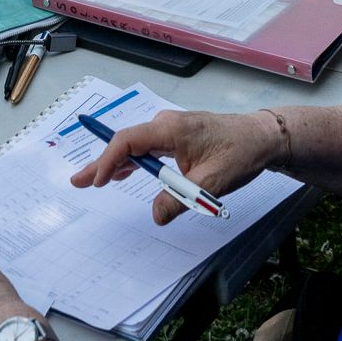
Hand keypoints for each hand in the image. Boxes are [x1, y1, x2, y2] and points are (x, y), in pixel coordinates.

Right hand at [68, 108, 279, 225]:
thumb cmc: (240, 153)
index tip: (97, 181)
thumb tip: (156, 216)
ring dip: (116, 164)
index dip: (109, 161)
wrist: (262, 138)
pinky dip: (134, 162)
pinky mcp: (178, 137)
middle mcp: (166, 124)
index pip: (129, 141)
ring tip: (93, 181)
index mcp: (171, 128)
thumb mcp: (211, 183)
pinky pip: (148, 148)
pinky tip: (123, 174)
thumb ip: (180, 199)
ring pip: (136, 146)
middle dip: (102, 163)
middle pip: (126, 143)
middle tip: (78, 181)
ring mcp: (171, 129)